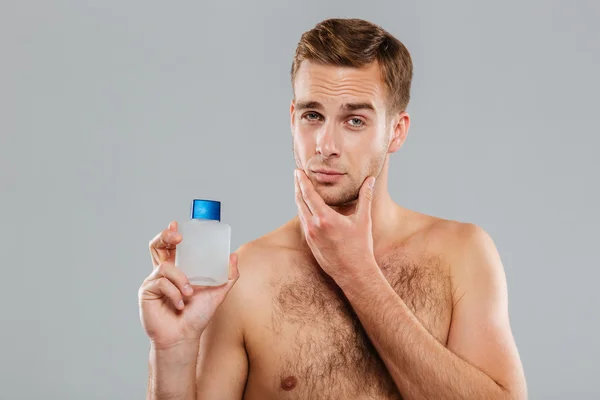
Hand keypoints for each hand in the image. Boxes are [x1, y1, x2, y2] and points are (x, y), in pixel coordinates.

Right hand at [138, 221, 239, 349]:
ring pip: (165, 266)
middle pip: (157, 246)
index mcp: (178, 269)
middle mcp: (164, 272)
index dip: (170, 233)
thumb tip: (234, 256)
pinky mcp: (147, 292)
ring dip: (180, 279)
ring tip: (189, 294)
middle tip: (177, 237)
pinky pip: (161, 283)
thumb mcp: (217, 293)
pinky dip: (174, 293)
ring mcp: (153, 281)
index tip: (177, 225)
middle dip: (165, 236)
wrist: (184, 338)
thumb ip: (228, 276)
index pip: (171, 245)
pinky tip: (179, 305)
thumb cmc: (197, 316)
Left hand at [294, 169, 377, 284]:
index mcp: (324, 218)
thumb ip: (365, 197)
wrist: (353, 273)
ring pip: (300, 212)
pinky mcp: (310, 243)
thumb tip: (371, 180)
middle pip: (300, 201)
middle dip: (297, 186)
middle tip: (297, 175)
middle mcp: (313, 226)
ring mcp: (310, 236)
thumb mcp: (363, 220)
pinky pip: (303, 222)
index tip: (298, 171)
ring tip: (300, 188)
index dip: (302, 181)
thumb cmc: (360, 247)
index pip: (308, 194)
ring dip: (299, 199)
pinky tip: (306, 208)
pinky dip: (303, 211)